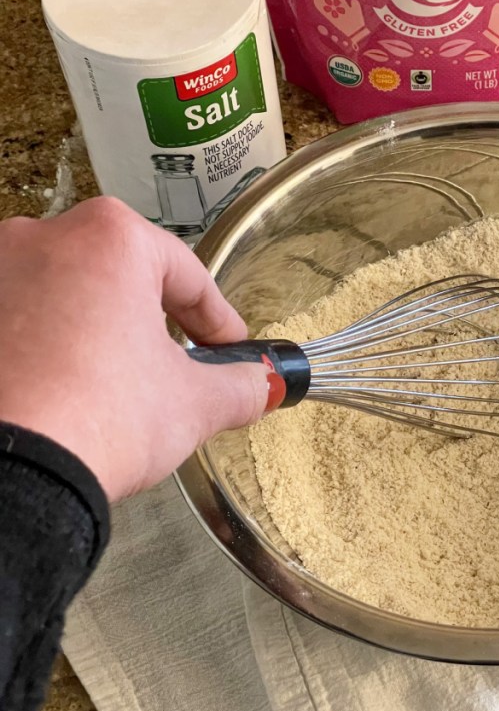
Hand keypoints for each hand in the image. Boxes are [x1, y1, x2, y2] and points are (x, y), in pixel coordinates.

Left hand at [0, 197, 268, 501]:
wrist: (6, 473)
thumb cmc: (92, 418)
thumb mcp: (194, 404)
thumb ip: (240, 386)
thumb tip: (261, 385)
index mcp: (110, 239)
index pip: (187, 276)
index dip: (217, 320)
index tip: (228, 347)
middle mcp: (40, 238)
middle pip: (120, 276)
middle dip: (151, 320)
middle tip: (175, 366)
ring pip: (64, 294)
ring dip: (94, 329)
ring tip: (113, 385)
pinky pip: (17, 321)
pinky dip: (44, 347)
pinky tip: (61, 390)